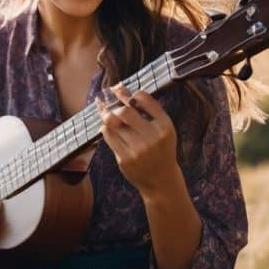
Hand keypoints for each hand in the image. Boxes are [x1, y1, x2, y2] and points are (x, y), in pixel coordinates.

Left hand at [98, 83, 180, 199]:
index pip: (144, 100)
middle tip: (107, 98)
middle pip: (125, 111)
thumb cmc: (161, 150)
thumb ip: (149, 112)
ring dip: (106, 114)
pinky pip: (109, 137)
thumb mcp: (163, 129)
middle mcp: (153, 137)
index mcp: (165, 126)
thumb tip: (121, 89)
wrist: (161, 180)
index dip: (128, 92)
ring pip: (113, 123)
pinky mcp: (125, 159)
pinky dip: (105, 129)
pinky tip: (106, 126)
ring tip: (103, 110)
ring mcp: (138, 149)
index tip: (118, 88)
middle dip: (114, 103)